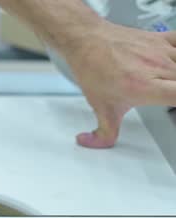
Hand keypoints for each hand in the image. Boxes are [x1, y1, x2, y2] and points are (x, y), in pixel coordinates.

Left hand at [63, 22, 175, 147]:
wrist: (85, 41)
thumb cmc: (93, 69)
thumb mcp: (100, 108)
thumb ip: (104, 133)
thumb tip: (95, 143)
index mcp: (145, 87)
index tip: (174, 108)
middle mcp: (158, 68)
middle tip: (167, 97)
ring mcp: (161, 52)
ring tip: (168, 83)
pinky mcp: (161, 39)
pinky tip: (175, 63)